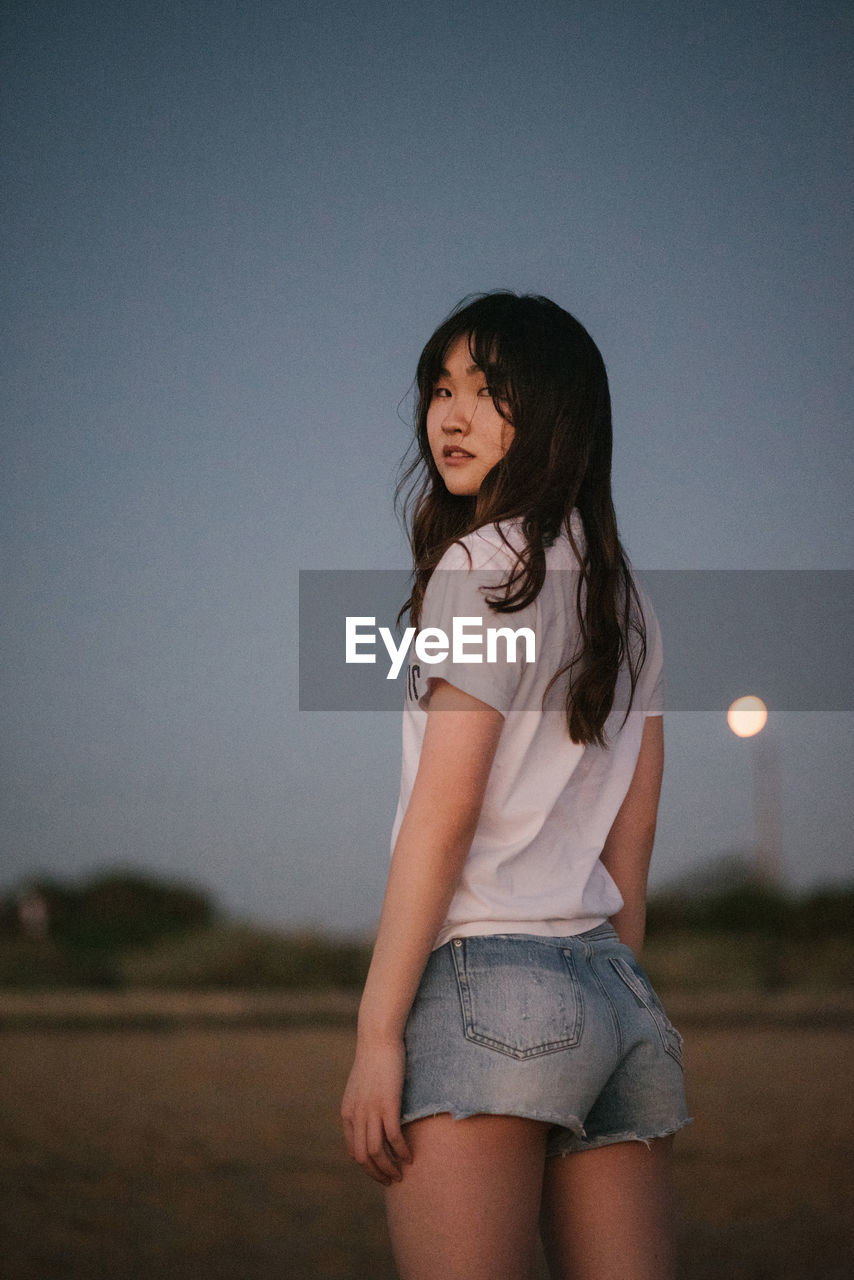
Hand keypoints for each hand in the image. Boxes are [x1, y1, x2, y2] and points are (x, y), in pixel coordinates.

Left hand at [340, 1036, 411, 1185]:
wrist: (377, 1039)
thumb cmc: (372, 1061)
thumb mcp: (360, 1088)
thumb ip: (360, 1107)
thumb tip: (368, 1124)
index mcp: (347, 1113)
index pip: (353, 1151)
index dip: (367, 1167)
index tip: (380, 1173)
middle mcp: (356, 1115)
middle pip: (363, 1157)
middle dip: (378, 1174)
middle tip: (392, 1180)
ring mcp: (371, 1110)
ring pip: (377, 1152)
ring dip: (390, 1168)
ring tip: (402, 1173)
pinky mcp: (388, 1104)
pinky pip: (393, 1137)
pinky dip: (401, 1151)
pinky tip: (410, 1156)